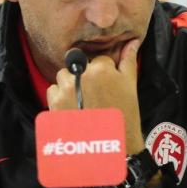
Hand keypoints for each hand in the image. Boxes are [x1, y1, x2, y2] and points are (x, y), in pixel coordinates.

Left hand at [47, 39, 144, 154]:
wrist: (112, 147)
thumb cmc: (124, 114)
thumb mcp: (130, 84)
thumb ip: (128, 59)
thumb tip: (133, 40)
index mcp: (100, 68)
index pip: (99, 59)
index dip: (104, 71)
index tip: (107, 85)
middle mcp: (80, 75)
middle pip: (78, 65)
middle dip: (85, 74)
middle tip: (94, 93)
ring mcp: (66, 89)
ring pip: (63, 75)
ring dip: (71, 83)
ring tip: (83, 100)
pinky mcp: (54, 103)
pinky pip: (53, 90)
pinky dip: (60, 96)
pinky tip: (73, 107)